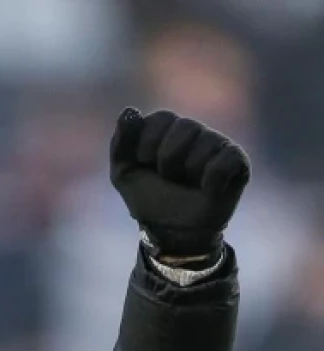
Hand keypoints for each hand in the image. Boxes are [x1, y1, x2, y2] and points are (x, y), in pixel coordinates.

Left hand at [110, 107, 250, 259]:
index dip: (148, 143)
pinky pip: (227, 159)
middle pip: (185, 126)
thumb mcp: (123, 173)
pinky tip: (207, 190)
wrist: (172, 231)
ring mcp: (217, 145)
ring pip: (205, 142)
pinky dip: (212, 179)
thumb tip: (129, 111)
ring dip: (188, 171)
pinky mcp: (238, 162)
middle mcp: (194, 132)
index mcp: (167, 130)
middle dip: (168, 159)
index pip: (161, 117)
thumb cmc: (149, 199)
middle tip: (168, 177)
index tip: (145, 163)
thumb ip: (121, 143)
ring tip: (187, 184)